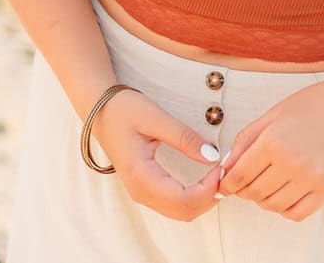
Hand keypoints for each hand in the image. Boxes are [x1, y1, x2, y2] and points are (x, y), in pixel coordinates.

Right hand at [93, 89, 225, 220]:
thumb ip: (185, 137)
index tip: (222, 167)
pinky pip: (174, 205)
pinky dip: (194, 197)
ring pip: (180, 212)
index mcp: (141, 176)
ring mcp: (141, 193)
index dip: (208, 189)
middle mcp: (140, 192)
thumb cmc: (124, 110)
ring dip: (203, 199)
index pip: (183, 200)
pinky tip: (204, 179)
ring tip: (216, 173)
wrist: (100, 111)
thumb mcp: (156, 118)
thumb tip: (213, 156)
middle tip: (224, 170)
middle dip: (209, 196)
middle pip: (184, 212)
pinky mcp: (145, 189)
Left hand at [218, 77, 323, 221]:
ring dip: (264, 199)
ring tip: (269, 183)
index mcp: (273, 140)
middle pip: (254, 193)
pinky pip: (297, 213)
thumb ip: (247, 139)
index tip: (224, 185)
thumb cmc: (318, 103)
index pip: (238, 176)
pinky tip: (286, 192)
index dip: (226, 184)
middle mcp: (290, 162)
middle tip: (245, 183)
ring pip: (273, 205)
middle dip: (243, 191)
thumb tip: (226, 166)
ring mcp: (311, 179)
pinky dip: (285, 208)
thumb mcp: (275, 113)